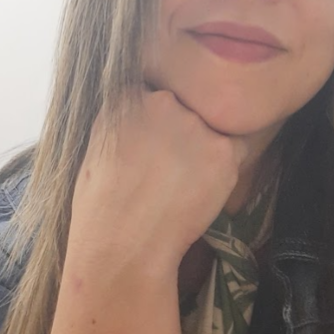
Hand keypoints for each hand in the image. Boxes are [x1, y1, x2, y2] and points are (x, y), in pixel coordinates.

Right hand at [66, 89, 247, 281]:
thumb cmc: (101, 204)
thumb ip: (124, 116)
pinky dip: (226, 163)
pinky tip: (204, 185)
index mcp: (126, 96)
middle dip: (182, 127)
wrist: (124, 244)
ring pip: (210, 125)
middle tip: (171, 161)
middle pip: (185, 105)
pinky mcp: (223, 149)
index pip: (154, 89)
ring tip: (185, 179)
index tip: (155, 135)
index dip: (157, 115)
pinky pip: (235, 146)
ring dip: (204, 144)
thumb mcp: (98, 144)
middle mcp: (164, 101)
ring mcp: (195, 124)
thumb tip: (144, 105)